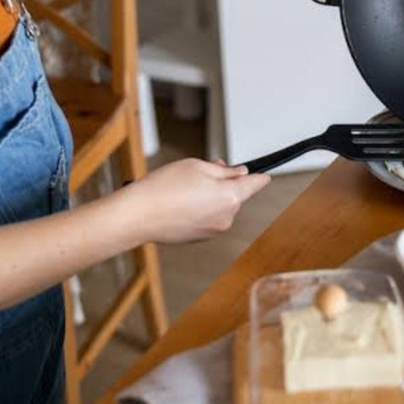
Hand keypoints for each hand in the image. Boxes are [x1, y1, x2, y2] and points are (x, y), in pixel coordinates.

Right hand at [118, 158, 270, 243]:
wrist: (138, 216)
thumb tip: (239, 174)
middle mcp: (227, 217)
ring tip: (185, 186)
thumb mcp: (198, 167)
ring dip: (212, 195)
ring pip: (221, 206)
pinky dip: (200, 208)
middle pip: (236, 195)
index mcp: (231, 197)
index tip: (265, 174)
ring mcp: (214, 230)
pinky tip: (180, 202)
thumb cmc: (164, 188)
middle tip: (206, 169)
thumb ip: (224, 171)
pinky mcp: (200, 237)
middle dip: (225, 182)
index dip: (260, 176)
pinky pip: (208, 218)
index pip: (255, 185)